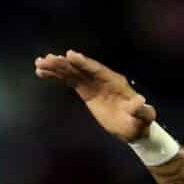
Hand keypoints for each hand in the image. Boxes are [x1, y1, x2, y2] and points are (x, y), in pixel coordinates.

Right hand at [34, 49, 155, 142]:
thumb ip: (141, 110)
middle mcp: (102, 79)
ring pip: (73, 72)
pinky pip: (70, 80)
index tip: (70, 55)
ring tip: (39, 63)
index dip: (84, 63)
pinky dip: (57, 76)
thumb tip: (140, 102)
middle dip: (64, 63)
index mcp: (115, 82)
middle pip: (81, 68)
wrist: (133, 127)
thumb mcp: (144, 117)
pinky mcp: (86, 91)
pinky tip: (43, 73)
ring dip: (56, 67)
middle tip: (47, 59)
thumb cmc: (139, 122)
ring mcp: (93, 84)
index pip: (97, 70)